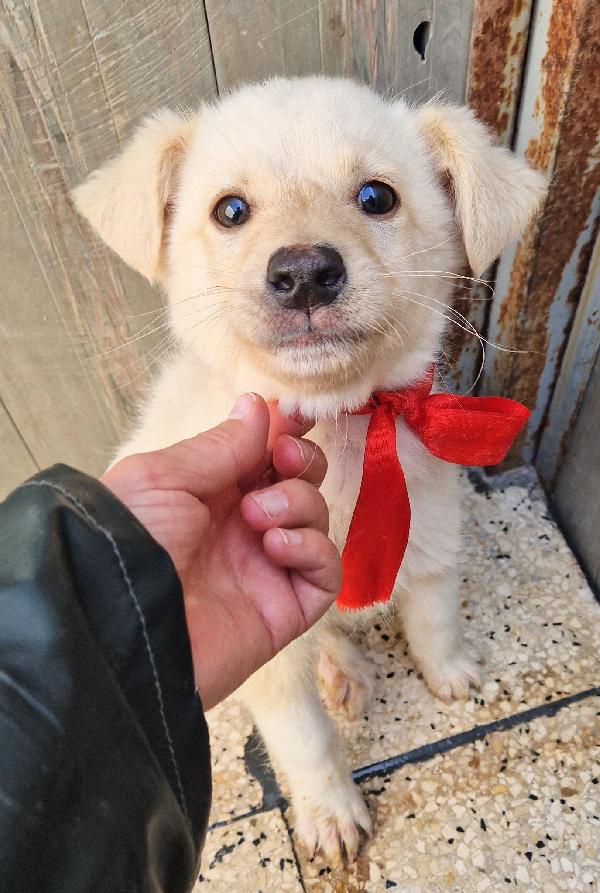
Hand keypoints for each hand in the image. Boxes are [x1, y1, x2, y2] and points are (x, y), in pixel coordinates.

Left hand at [101, 394, 339, 708]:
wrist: (122, 628)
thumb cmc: (129, 543)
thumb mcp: (162, 478)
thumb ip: (220, 445)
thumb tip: (258, 406)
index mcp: (208, 492)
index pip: (263, 453)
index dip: (287, 430)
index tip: (298, 414)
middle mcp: (240, 527)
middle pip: (299, 480)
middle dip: (302, 459)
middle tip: (283, 458)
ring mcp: (265, 568)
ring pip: (316, 518)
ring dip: (299, 502)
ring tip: (260, 515)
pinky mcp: (284, 609)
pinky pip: (325, 572)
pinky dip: (313, 548)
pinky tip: (277, 546)